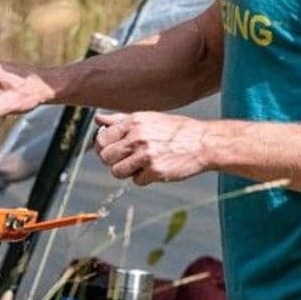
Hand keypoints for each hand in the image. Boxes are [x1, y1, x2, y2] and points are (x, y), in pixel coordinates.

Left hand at [93, 111, 210, 185]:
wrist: (202, 142)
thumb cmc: (174, 130)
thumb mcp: (147, 118)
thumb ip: (120, 120)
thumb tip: (97, 118)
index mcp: (134, 122)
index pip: (102, 138)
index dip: (102, 146)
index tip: (111, 149)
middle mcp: (138, 137)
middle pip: (105, 157)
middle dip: (112, 161)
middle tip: (125, 159)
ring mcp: (146, 155)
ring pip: (117, 171)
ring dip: (125, 172)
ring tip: (139, 165)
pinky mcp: (156, 171)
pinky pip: (136, 181)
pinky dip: (143, 178)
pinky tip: (154, 169)